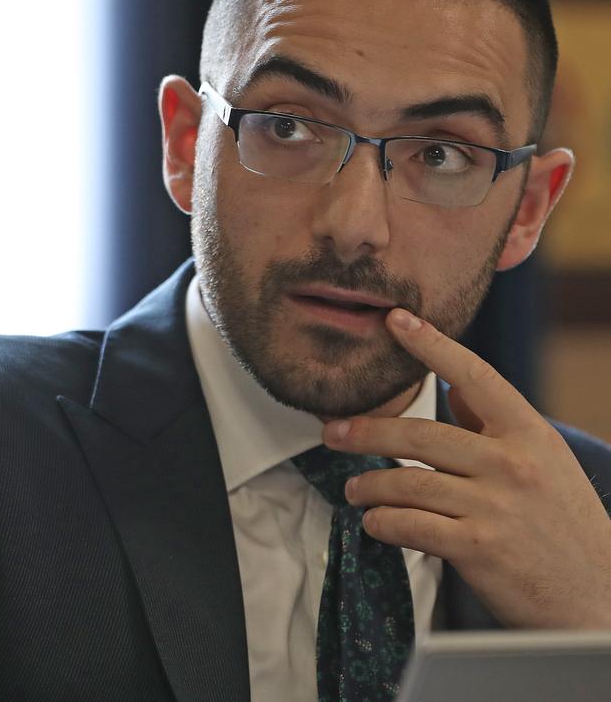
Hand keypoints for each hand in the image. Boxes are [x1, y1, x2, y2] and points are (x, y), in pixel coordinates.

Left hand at [322, 308, 610, 629]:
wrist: (600, 598)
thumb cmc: (567, 527)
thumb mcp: (547, 462)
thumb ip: (497, 425)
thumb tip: (454, 391)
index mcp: (530, 433)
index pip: (474, 375)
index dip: (431, 345)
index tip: (396, 320)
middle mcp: (512, 463)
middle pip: (420, 434)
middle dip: (367, 431)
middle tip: (333, 431)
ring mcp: (495, 507)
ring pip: (407, 481)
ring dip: (368, 484)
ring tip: (353, 488)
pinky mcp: (478, 550)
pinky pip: (410, 526)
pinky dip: (382, 521)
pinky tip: (373, 521)